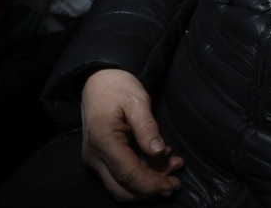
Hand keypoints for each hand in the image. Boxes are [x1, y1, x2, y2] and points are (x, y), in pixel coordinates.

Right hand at [81, 69, 183, 201]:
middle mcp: (94, 156)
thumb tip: (159, 151)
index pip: (129, 175)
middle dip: (151, 190)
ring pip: (121, 187)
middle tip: (176, 182)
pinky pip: (120, 176)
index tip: (174, 184)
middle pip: (122, 190)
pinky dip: (142, 175)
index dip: (152, 184)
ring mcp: (95, 159)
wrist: (99, 81)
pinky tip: (161, 161)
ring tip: (174, 166)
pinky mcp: (100, 159)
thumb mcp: (137, 101)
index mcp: (103, 141)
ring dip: (148, 183)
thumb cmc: (117, 87)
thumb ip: (147, 127)